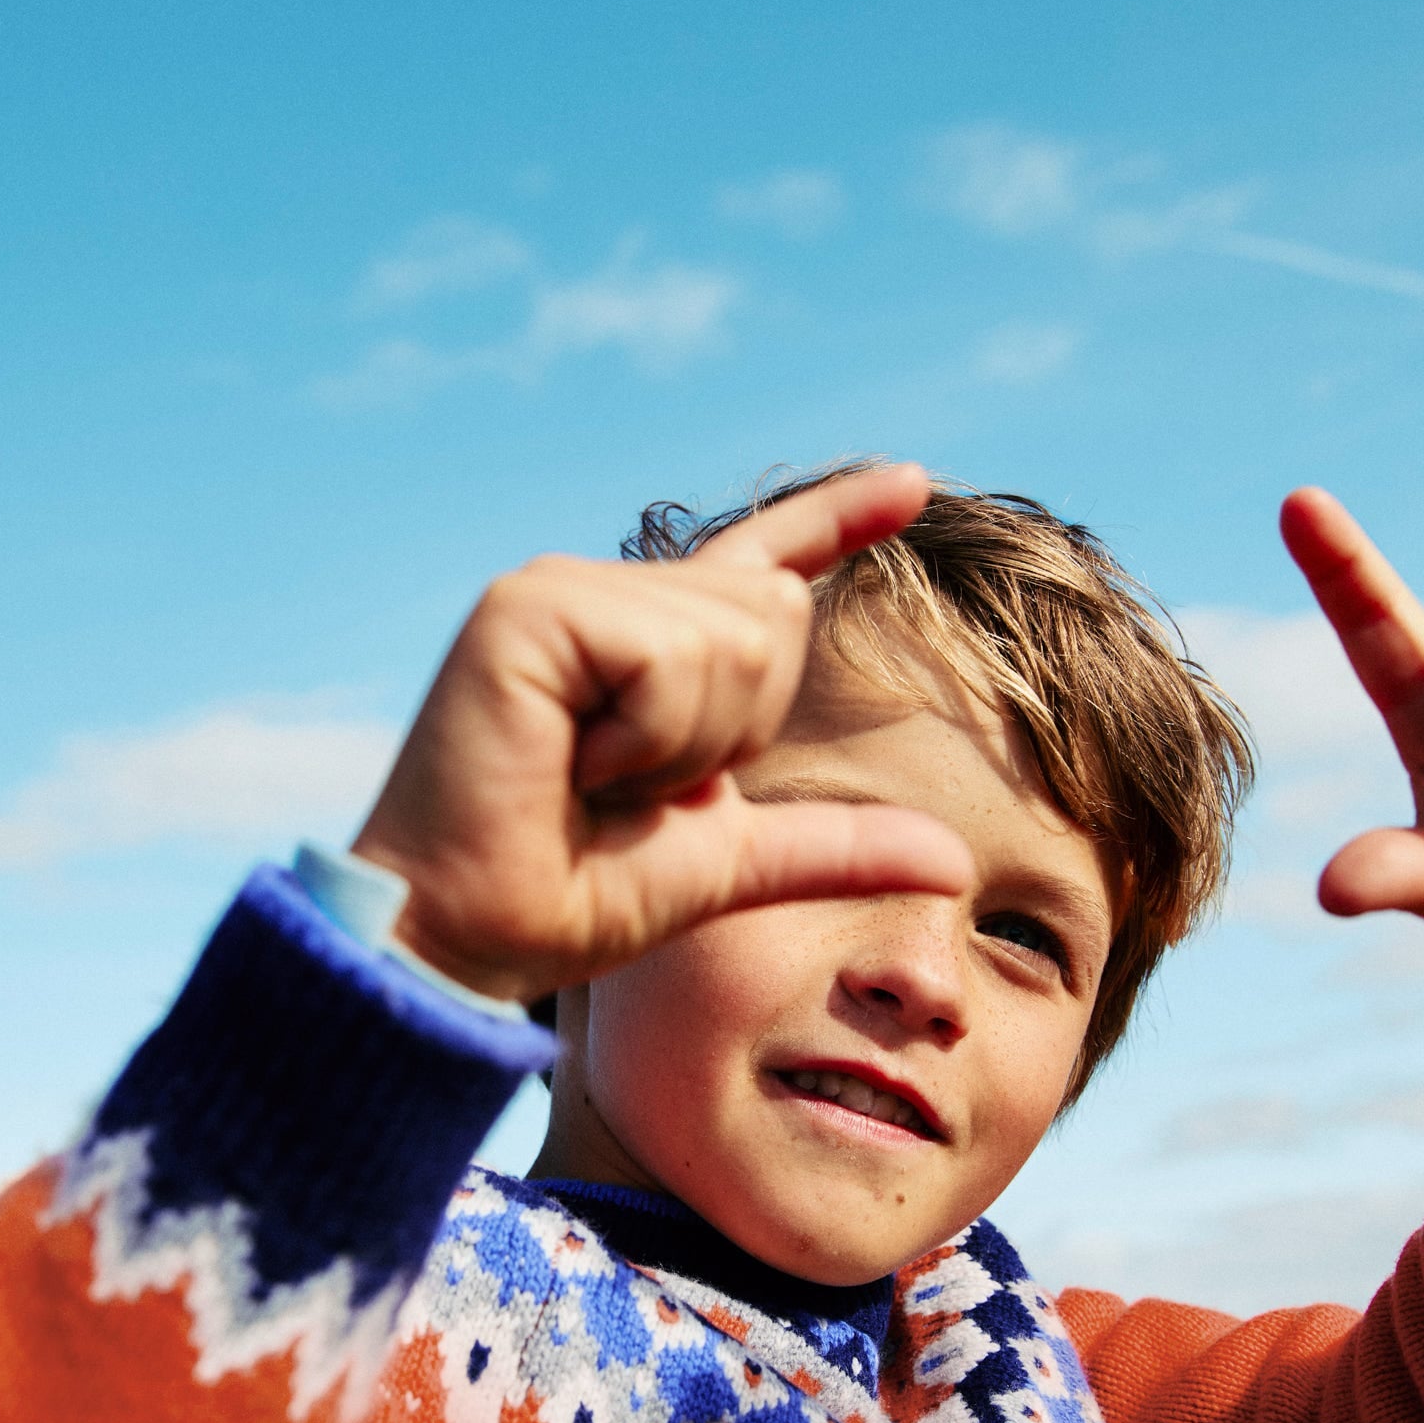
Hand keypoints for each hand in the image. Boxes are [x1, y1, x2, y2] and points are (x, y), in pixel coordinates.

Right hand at [350, 464, 973, 1003]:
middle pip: (776, 617)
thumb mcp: (731, 863)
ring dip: (684, 744)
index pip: (763, 567)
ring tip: (589, 779)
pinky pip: (669, 655)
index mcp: (649, 644)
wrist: (466, 938)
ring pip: (735, 635)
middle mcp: (603, 595)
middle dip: (734, 730)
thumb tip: (957, 862)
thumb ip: (834, 845)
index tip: (917, 484)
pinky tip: (569, 762)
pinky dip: (646, 735)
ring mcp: (561, 589)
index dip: (839, 522)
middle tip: (625, 788)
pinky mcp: (528, 607)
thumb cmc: (570, 898)